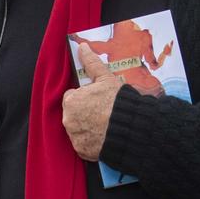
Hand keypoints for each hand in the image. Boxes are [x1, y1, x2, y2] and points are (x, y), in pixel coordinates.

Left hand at [61, 43, 122, 161]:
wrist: (131, 129)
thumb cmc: (118, 102)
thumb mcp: (106, 78)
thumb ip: (91, 62)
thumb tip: (82, 47)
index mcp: (71, 101)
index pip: (72, 97)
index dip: (85, 96)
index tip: (97, 99)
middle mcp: (68, 120)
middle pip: (74, 113)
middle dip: (85, 112)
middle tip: (103, 112)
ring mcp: (75, 137)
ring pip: (78, 128)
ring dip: (88, 126)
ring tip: (105, 124)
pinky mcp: (82, 151)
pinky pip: (84, 144)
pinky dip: (92, 140)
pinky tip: (104, 135)